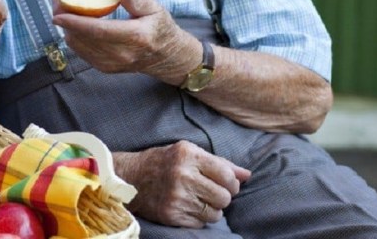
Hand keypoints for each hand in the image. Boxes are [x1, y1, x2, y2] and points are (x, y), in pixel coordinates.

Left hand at [52, 0, 196, 83]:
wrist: (166, 56)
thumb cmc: (160, 27)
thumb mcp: (155, 8)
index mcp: (135, 37)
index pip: (99, 31)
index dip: (75, 22)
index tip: (58, 12)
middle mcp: (121, 54)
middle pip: (84, 38)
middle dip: (65, 20)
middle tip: (57, 0)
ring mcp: (112, 64)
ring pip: (78, 46)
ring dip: (66, 27)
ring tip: (62, 8)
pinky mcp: (105, 68)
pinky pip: (81, 52)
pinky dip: (73, 36)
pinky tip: (72, 23)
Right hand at [115, 142, 250, 227]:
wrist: (129, 177)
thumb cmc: (162, 162)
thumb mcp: (187, 152)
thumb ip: (219, 163)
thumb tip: (247, 175)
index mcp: (188, 155)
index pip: (227, 176)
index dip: (231, 183)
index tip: (225, 184)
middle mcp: (182, 175)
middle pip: (224, 197)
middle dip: (222, 197)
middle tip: (210, 192)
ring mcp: (176, 197)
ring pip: (215, 213)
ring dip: (211, 209)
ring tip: (197, 199)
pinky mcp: (171, 214)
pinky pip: (200, 224)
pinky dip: (198, 218)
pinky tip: (186, 207)